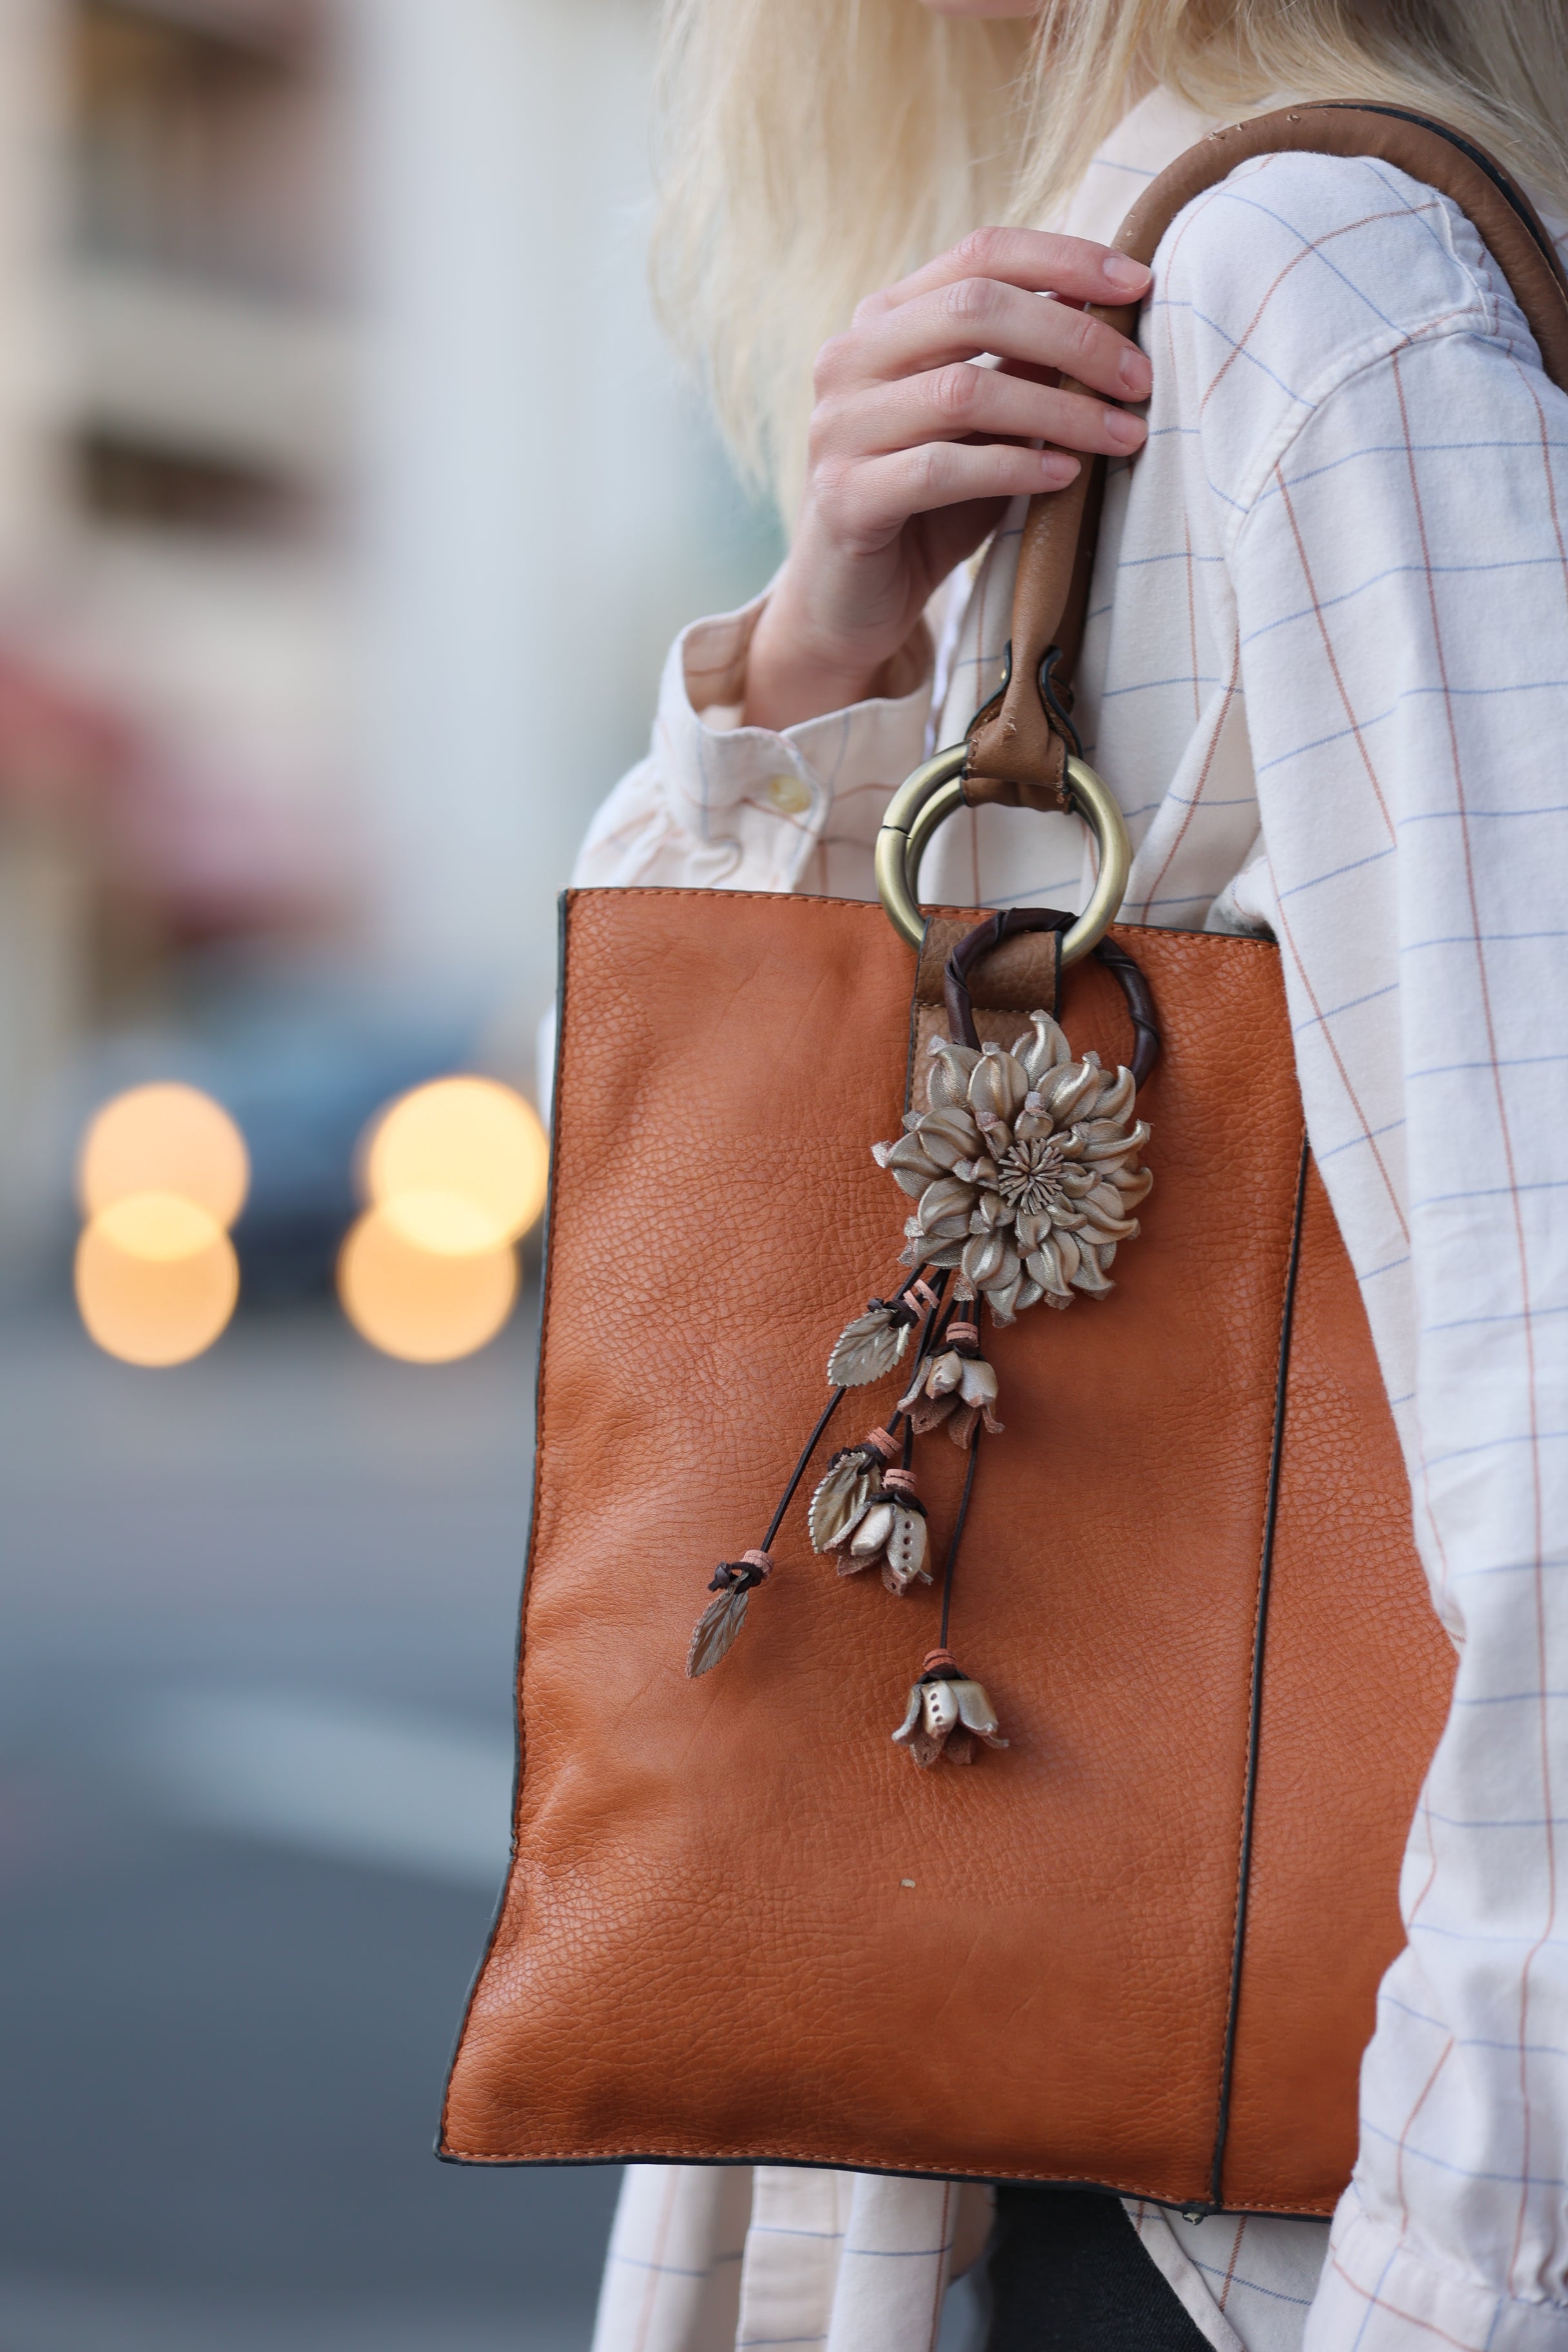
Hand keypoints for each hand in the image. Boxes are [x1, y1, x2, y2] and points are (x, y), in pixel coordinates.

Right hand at [743, 227, 1151, 729]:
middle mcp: (850, 358)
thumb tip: (1109, 312)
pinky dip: (1015, 468)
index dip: (1065, 258)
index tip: (1141, 282)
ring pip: (964, 389)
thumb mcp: (985, 424)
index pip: (980, 253)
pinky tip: (1065, 477)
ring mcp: (839, 427)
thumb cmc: (928, 507)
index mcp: (885, 320)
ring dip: (1060, 409)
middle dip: (1074, 335)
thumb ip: (1024, 366)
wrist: (850, 603)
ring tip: (1122, 435)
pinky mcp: (845, 496)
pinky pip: (942, 469)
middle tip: (1140, 379)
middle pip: (976, 306)